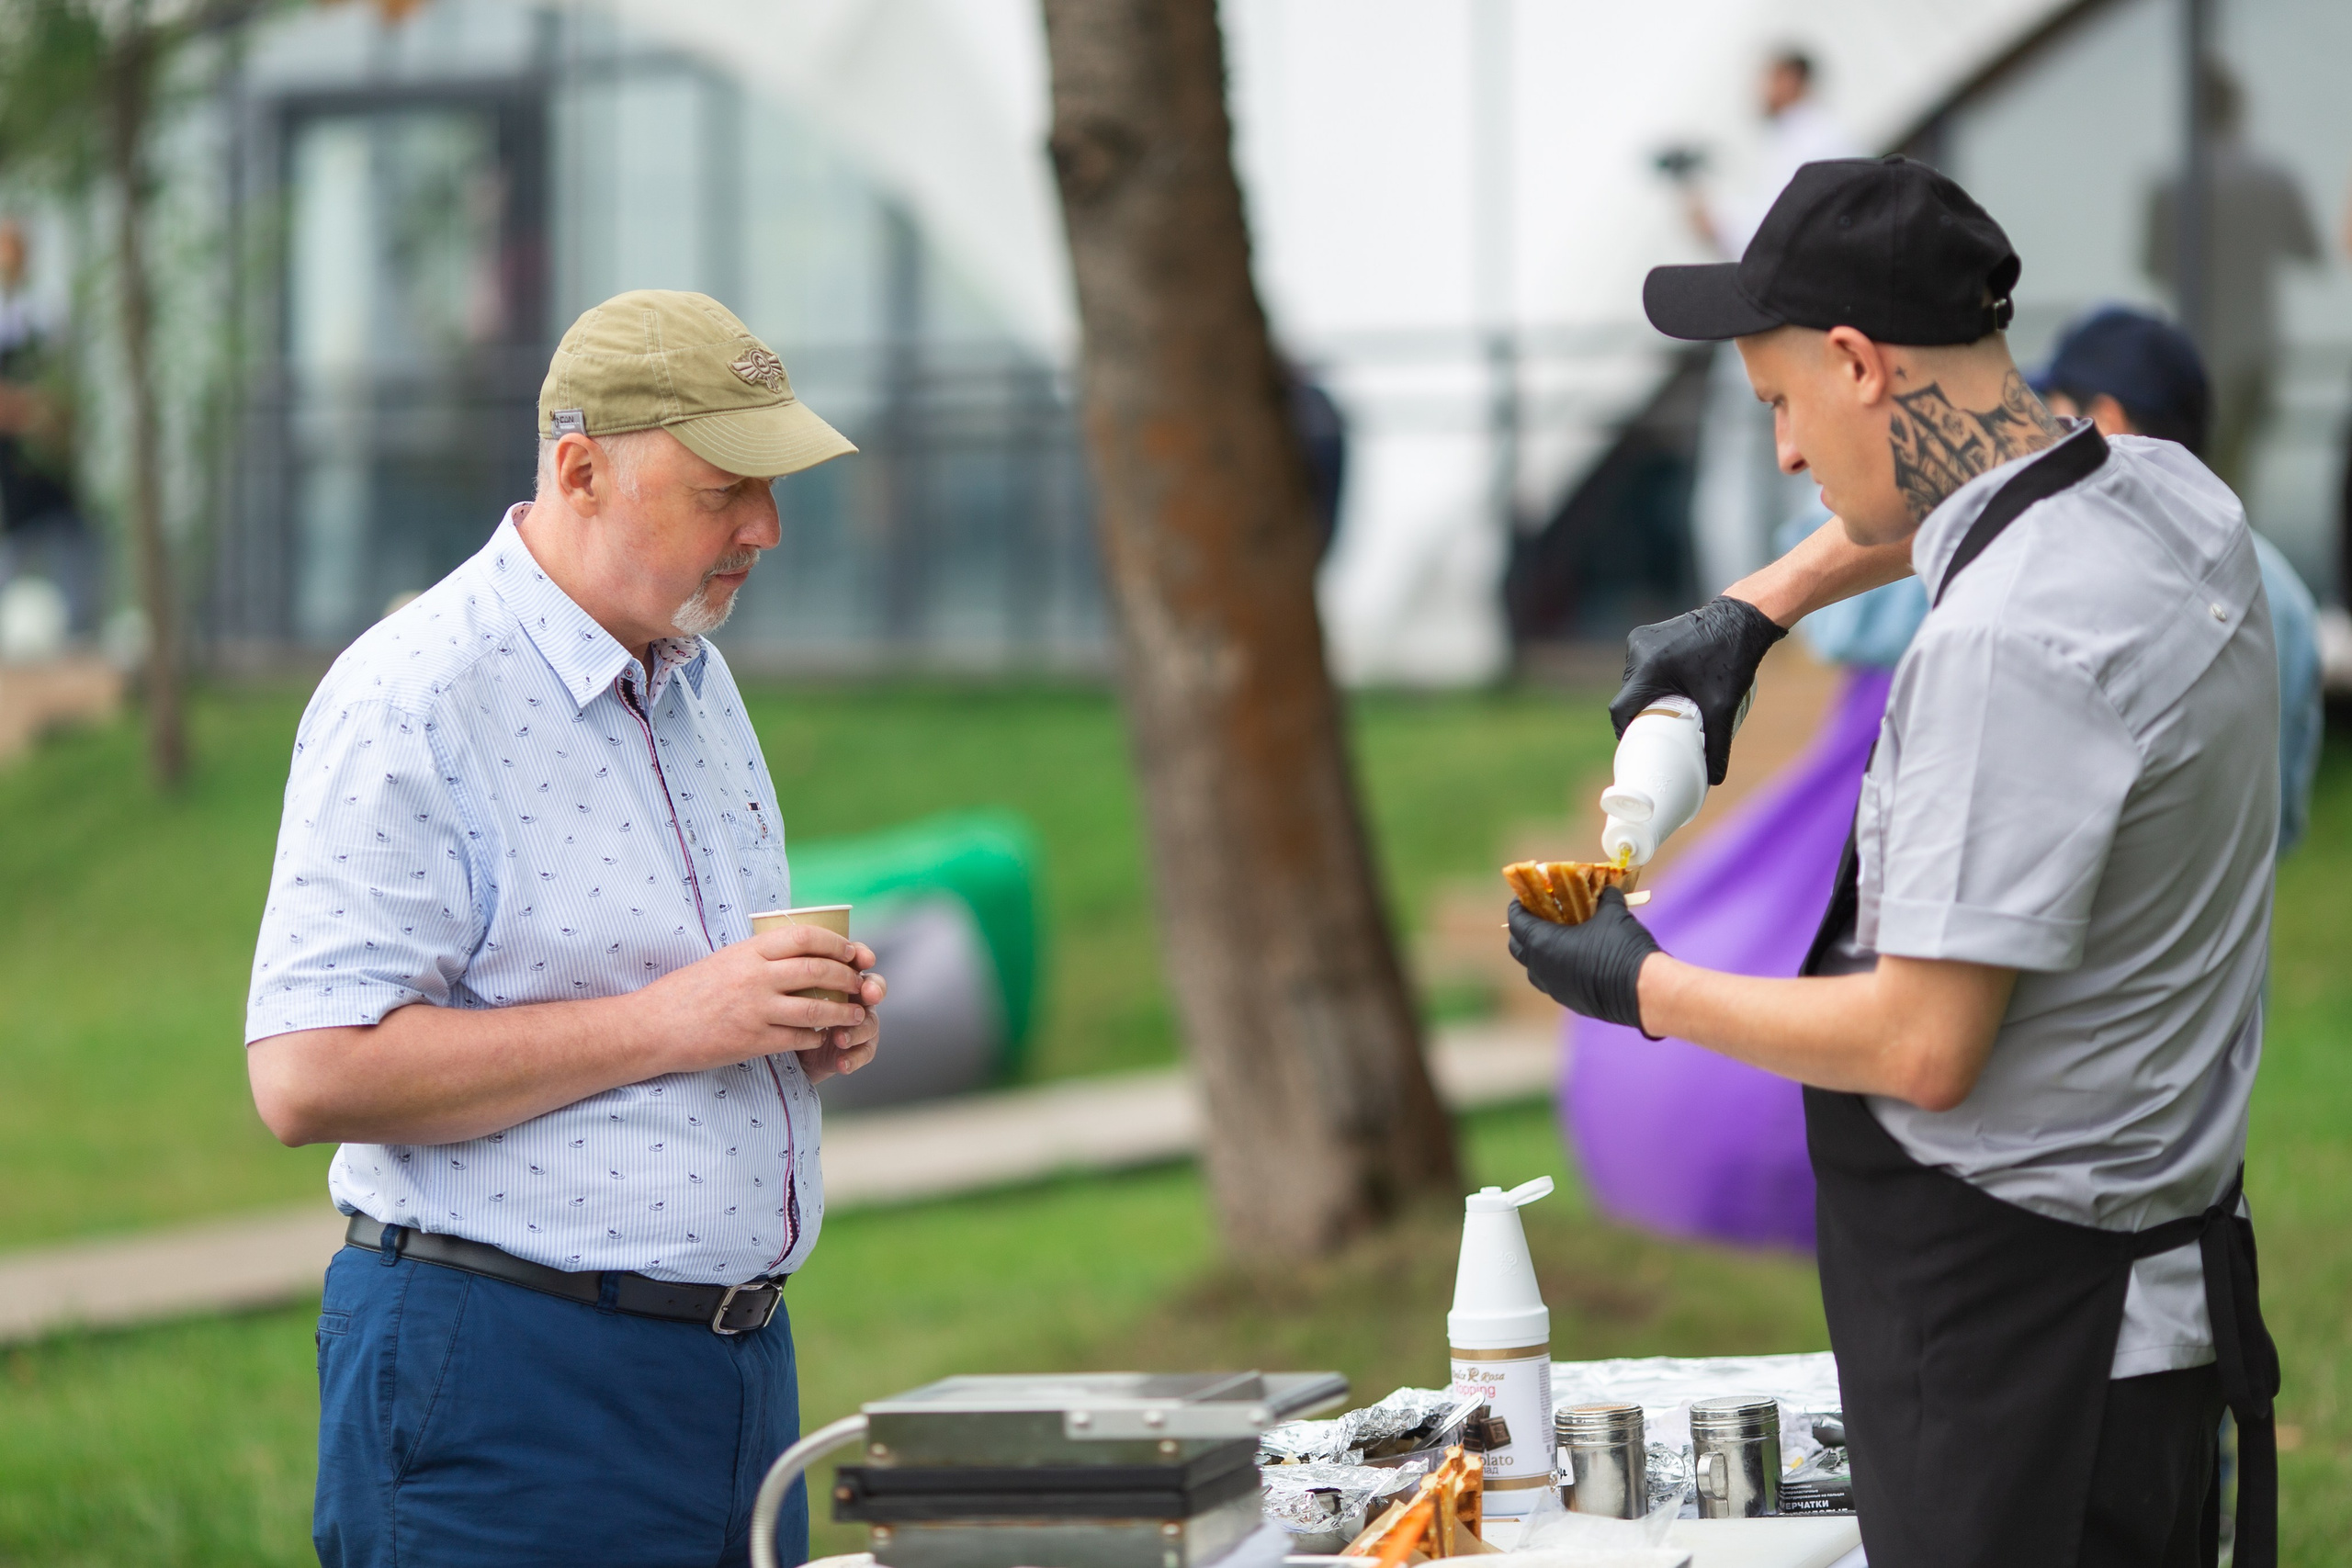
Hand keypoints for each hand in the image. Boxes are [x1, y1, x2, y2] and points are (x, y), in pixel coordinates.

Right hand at [629, 925, 876, 1073]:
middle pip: (818, 970)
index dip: (836, 943)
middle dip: (848, 978)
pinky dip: (816, 1038)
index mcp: (748, 951)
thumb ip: (759, 956)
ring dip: (842, 1012)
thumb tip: (799, 952)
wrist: (652, 1027)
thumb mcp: (724, 960)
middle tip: (861, 984)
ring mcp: (754, 1009)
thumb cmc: (687, 992)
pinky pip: (798, 1038)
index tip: (852, 952)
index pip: (806, 937)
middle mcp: (755, 976)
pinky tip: (822, 1038)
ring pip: (815, 1008)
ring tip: (856, 1015)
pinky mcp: (752, 1040)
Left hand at [795, 967, 887, 1085]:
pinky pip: (864, 1053)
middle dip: (874, 989)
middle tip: (868, 995)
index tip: (863, 960)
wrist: (783, 1047)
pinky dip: (854, 1058)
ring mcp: (857, 1024)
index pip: (857, 961)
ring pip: (870, 1023)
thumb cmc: (785, 1008)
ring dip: (857, 1030)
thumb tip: (784, 957)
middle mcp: (854, 997)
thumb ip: (791, 972)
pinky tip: (843, 1063)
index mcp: (840, 977)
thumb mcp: (785, 989)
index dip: (864, 957)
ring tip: (840, 1039)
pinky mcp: (855, 1049)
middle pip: (873, 988)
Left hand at [1506, 892, 1659, 1031]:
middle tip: (1540, 915)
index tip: (1526, 897)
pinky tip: (1576, 957)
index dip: (1518, 906)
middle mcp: (1541, 969)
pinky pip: (1553, 981)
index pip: (1516, 922)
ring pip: (1534, 968)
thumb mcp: (1613, 913)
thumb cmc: (1622, 947)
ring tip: (1558, 936)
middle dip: (1524, 929)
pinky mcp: (1569, 1001)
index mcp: (1543, 944)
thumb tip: (1607, 889)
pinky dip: (1556, 967)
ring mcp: (1554, 988)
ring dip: (1539, 951)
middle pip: (1518, 946)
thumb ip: (1604, 898)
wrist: (1644, 991)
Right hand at [1609, 596, 1785, 784]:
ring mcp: (1640, 640)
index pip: (1621, 710)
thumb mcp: (1724, 706)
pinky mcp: (1646, 635)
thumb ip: (1718, 744)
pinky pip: (1640, 667)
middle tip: (1657, 736)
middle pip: (1627, 696)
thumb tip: (1714, 780)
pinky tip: (1664, 692)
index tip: (1637, 747)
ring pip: (1633, 682)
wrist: (1743, 618)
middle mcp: (1638, 650)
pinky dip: (1649, 683)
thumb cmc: (1733, 658)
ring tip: (1663, 714)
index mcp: (1649, 667)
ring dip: (1643, 699)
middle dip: (1639, 717)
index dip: (1625, 733)